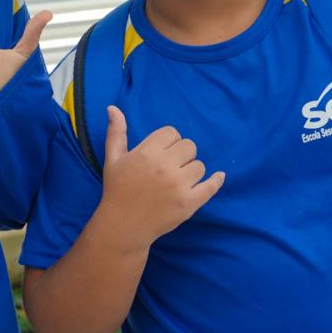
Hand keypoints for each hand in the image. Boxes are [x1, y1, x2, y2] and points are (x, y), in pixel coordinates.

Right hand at [97, 105, 222, 248]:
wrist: (123, 225)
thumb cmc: (117, 189)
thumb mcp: (113, 159)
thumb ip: (116, 132)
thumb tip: (113, 107)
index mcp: (147, 153)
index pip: (172, 133)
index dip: (167, 142)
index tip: (160, 154)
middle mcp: (165, 167)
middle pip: (189, 146)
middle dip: (181, 154)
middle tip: (169, 167)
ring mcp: (179, 186)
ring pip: (199, 165)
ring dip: (191, 170)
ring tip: (177, 180)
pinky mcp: (189, 203)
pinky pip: (211, 186)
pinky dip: (216, 181)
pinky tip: (218, 177)